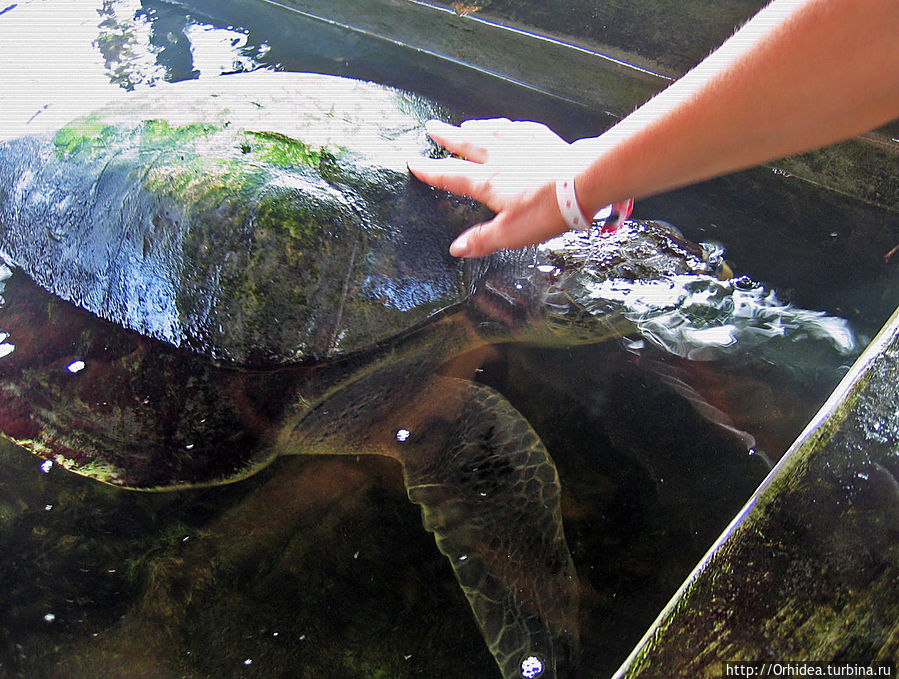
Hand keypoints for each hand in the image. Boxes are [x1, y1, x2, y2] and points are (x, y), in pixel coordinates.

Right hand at [407, 119, 584, 256]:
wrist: (583, 182)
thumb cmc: (547, 210)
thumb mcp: (510, 234)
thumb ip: (482, 240)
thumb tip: (456, 248)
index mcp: (488, 182)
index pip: (452, 176)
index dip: (431, 171)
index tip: (414, 162)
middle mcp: (500, 158)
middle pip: (467, 144)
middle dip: (447, 138)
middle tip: (431, 128)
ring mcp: (521, 144)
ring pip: (491, 132)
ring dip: (475, 128)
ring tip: (464, 125)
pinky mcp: (543, 139)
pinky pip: (518, 128)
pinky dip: (507, 125)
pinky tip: (508, 125)